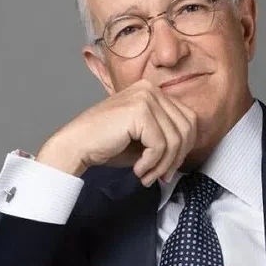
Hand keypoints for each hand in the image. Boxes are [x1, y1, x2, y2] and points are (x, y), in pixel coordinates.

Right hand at [36, 79, 196, 185]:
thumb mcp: (145, 137)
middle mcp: (151, 89)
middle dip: (177, 158)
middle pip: (187, 128)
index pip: (189, 119)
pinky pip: (160, 145)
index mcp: (154, 91)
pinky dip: (152, 163)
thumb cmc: (108, 144)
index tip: (168, 167)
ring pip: (175, 139)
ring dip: (163, 165)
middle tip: (160, 176)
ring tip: (148, 176)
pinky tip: (138, 170)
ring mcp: (145, 97)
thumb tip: (189, 148)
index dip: (184, 147)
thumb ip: (168, 135)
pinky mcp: (138, 111)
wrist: (76, 146)